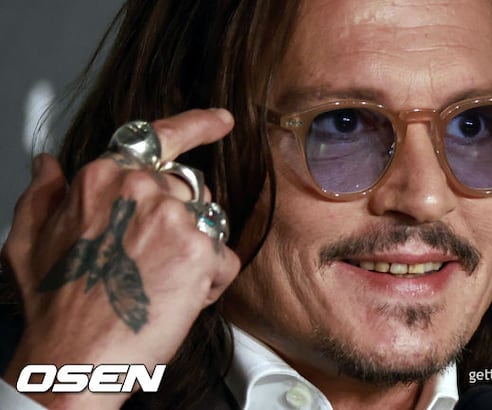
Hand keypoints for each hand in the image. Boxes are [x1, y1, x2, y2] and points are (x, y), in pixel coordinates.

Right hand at [1, 109, 239, 408]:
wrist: (77, 356)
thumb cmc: (57, 304)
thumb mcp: (28, 239)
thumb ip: (44, 193)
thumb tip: (48, 164)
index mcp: (105, 177)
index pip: (159, 137)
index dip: (198, 124)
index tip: (222, 119)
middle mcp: (142, 188)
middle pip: (189, 188)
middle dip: (180, 219)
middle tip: (153, 258)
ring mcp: (174, 217)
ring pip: (210, 221)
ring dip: (195, 250)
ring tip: (161, 280)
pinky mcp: (201, 251)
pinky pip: (225, 258)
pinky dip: (211, 281)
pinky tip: (181, 297)